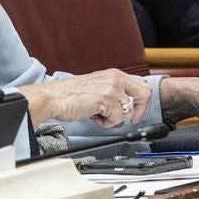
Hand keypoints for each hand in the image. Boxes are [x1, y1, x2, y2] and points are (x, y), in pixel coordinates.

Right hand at [19, 70, 151, 128]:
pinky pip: (117, 119)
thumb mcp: (97, 88)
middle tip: (129, 120)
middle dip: (139, 111)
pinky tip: (94, 117)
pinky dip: (106, 123)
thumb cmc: (70, 95)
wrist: (53, 97)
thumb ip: (114, 95)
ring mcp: (111, 88)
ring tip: (100, 116)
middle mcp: (115, 78)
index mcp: (114, 74)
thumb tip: (128, 110)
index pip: (142, 86)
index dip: (142, 103)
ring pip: (128, 111)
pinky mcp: (105, 99)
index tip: (136, 113)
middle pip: (145, 95)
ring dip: (115, 119)